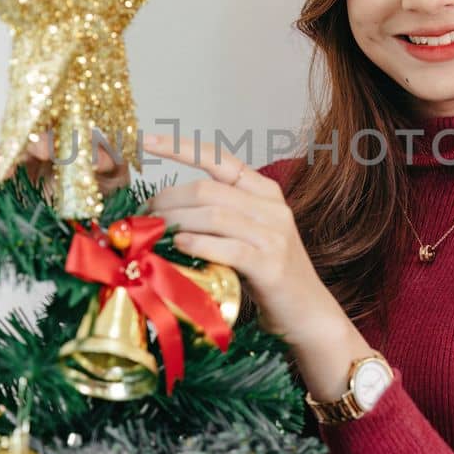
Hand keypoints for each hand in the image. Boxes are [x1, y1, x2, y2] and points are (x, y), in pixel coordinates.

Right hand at [0, 132, 130, 197]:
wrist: (87, 229)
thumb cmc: (100, 193)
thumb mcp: (113, 176)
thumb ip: (110, 161)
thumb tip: (103, 157)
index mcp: (57, 140)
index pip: (47, 125)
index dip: (52, 134)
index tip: (60, 150)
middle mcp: (30, 152)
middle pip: (16, 138)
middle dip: (25, 146)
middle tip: (42, 156)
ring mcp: (12, 171)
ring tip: (3, 175)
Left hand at [140, 131, 342, 347]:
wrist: (308, 312)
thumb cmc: (269, 274)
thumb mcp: (249, 234)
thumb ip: (220, 216)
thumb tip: (164, 211)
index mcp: (266, 192)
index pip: (220, 158)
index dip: (181, 147)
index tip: (147, 141)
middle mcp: (272, 207)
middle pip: (208, 189)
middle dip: (168, 199)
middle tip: (145, 215)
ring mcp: (273, 236)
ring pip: (213, 215)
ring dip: (176, 222)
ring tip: (154, 232)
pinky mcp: (270, 265)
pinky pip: (227, 247)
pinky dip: (197, 244)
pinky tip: (180, 246)